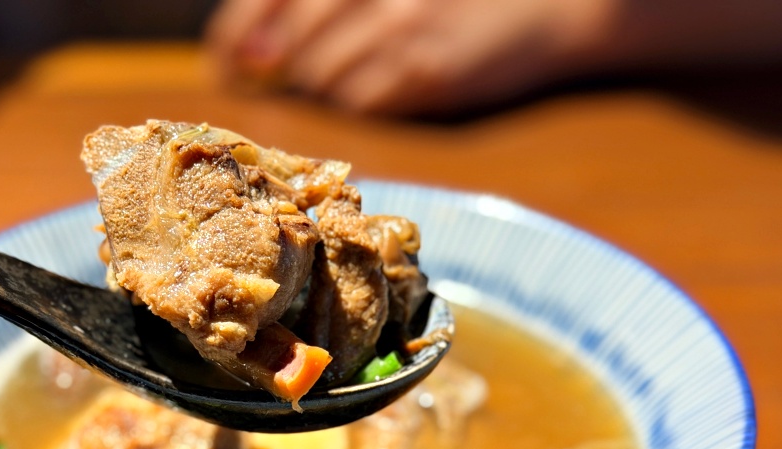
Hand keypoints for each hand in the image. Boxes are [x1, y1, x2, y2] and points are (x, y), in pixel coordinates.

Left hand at [205, 0, 612, 114]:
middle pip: (289, 44)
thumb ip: (319, 7)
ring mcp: (401, 29)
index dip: (235, 30)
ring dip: (320, 86)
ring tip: (351, 71)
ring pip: (319, 78)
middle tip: (275, 80)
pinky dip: (356, 104)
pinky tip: (380, 86)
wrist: (556, 7)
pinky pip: (359, 104)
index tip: (225, 60)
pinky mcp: (426, 74)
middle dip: (274, 70)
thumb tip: (247, 52)